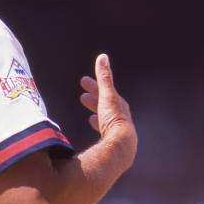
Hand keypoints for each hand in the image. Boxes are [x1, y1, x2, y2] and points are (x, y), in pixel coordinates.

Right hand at [80, 54, 136, 168]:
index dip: (95, 85)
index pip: (106, 91)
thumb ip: (104, 77)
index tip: (83, 81)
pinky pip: (106, 131)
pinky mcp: (114, 141)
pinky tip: (93, 127)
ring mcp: (118, 129)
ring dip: (97, 112)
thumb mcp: (107, 95)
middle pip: (106, 104)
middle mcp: (121, 116)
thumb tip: (102, 57)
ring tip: (88, 114)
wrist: (121, 146)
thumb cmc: (114, 119)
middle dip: (94, 98)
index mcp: (119, 104)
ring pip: (106, 118)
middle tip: (81, 96)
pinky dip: (98, 126)